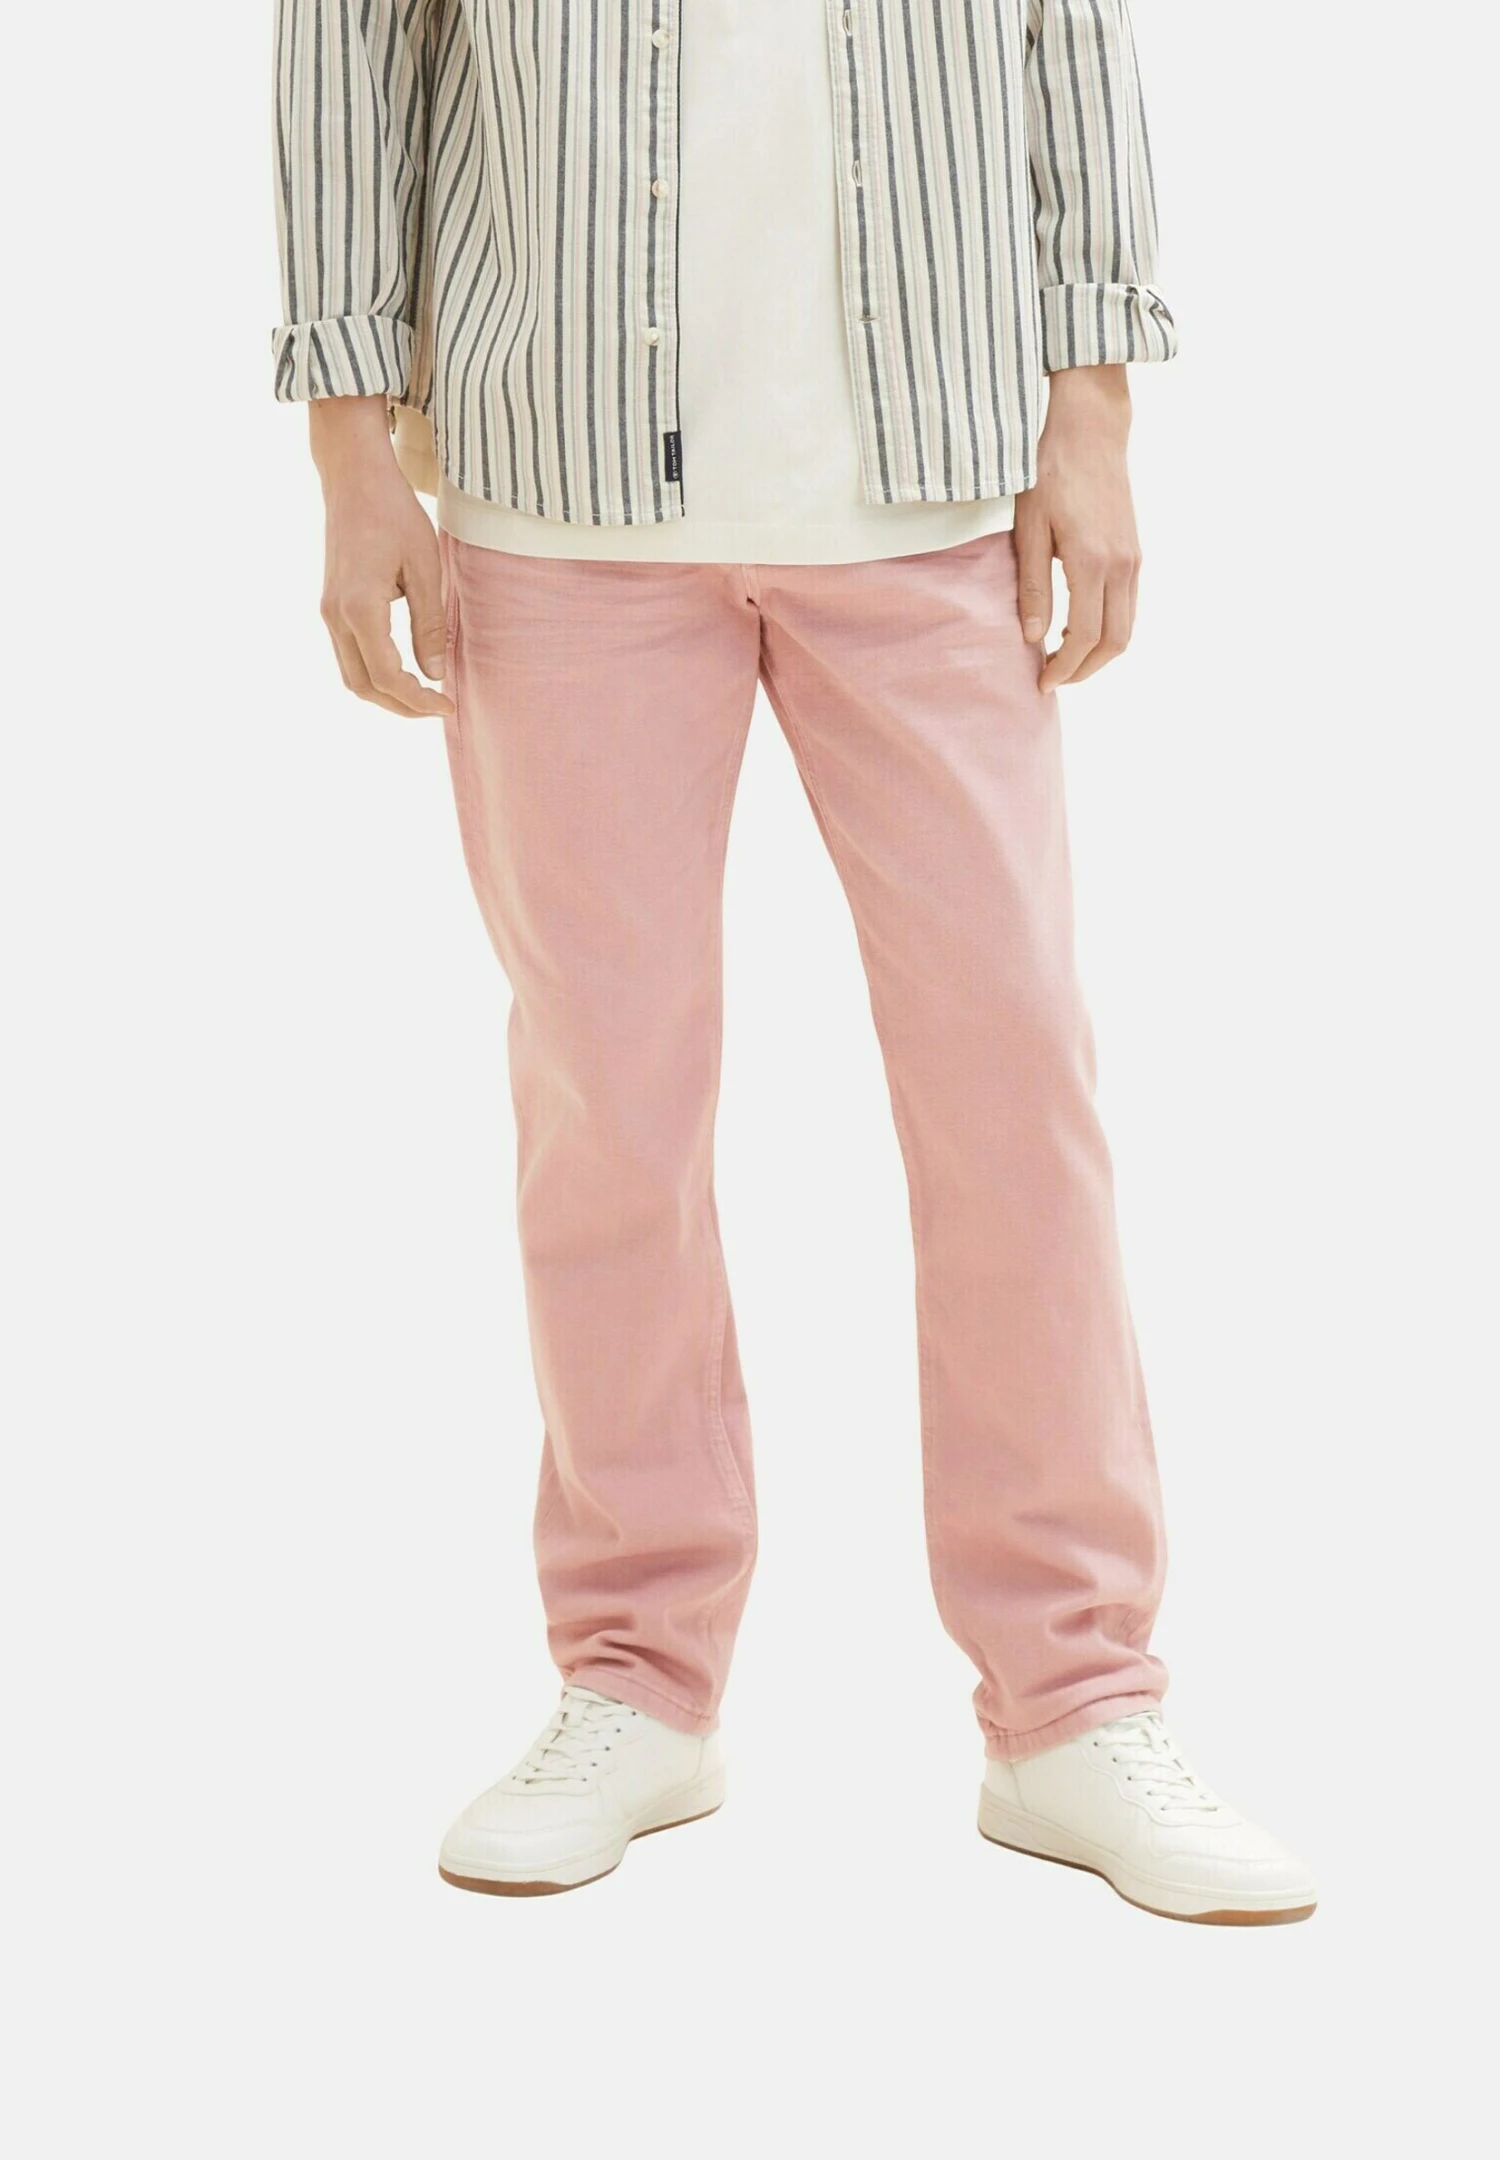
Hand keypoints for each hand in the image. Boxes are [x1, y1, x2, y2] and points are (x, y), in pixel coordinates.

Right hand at [309, 397, 453, 717]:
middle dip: (401, 706)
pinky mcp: (330, 606)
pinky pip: (348, 655)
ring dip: (386, 693)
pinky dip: (375, 673)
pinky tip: (405, 670)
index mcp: (360, 608)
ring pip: (352, 675)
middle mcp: (335, 615)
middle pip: (362, 686)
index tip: (448, 705)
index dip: (418, 700)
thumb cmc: (394, 514)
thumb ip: (429, 625)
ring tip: (423, 694)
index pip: (387, 676)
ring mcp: (328, 612)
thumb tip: (434, 674)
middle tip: (438, 707)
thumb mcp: (426, 569)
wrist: (354, 479)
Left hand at [1014, 365, 1141, 691]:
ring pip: (1127, 627)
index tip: (1041, 682)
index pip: (1085, 637)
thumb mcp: (1029, 529)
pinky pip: (1128, 606)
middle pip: (1115, 642)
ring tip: (1062, 656)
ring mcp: (1134, 559)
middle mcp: (1122, 566)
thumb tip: (1033, 637)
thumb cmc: (1051, 471)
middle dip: (1085, 670)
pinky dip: (1107, 628)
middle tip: (1053, 678)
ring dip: (1098, 652)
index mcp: (1092, 562)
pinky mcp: (1135, 552)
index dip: (1064, 669)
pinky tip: (1078, 626)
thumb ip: (1033, 586)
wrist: (1091, 430)